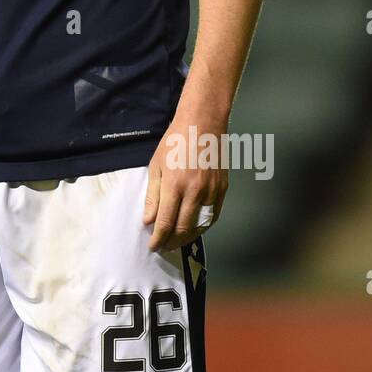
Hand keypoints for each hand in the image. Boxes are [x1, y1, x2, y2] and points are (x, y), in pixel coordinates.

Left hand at [142, 121, 227, 251]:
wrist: (203, 124)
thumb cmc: (175, 142)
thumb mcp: (156, 166)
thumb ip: (152, 196)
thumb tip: (149, 221)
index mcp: (175, 185)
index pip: (165, 222)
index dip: (158, 239)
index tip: (153, 246)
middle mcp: (195, 192)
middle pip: (183, 229)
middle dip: (171, 242)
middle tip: (163, 247)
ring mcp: (212, 192)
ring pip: (200, 226)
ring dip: (187, 238)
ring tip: (176, 243)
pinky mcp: (223, 190)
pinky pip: (213, 216)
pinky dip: (203, 227)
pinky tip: (193, 229)